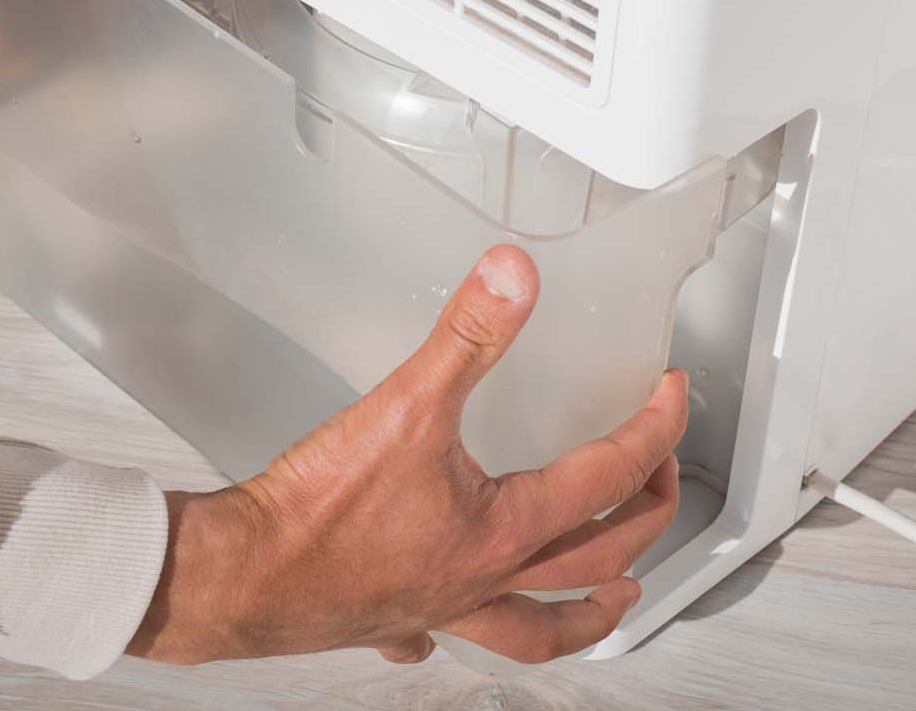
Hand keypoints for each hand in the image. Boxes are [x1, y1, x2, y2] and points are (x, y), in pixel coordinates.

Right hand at [129, 246, 687, 665]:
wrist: (244, 575)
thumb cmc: (320, 512)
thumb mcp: (405, 404)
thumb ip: (466, 336)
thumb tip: (513, 278)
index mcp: (502, 528)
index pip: (606, 476)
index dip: (653, 431)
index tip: (672, 397)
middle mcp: (484, 578)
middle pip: (595, 557)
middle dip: (644, 515)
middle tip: (661, 479)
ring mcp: (441, 607)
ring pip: (537, 626)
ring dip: (587, 611)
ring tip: (618, 598)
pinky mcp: (389, 618)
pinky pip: (439, 636)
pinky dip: (459, 632)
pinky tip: (445, 628)